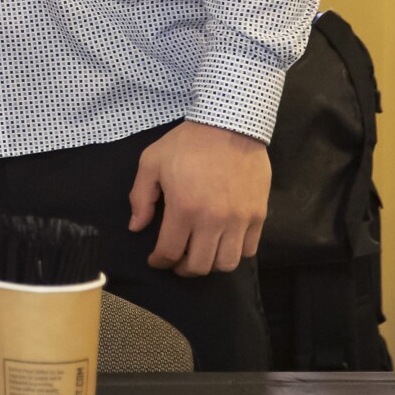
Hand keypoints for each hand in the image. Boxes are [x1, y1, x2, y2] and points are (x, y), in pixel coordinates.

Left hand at [129, 120, 270, 275]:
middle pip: (199, 266)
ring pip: (226, 264)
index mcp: (184, 208)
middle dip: (183, 268)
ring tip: (200, 254)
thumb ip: (140, 197)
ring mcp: (240, 220)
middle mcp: (213, 220)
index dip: (159, 262)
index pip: (170, 252)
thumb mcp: (151, 162)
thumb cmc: (187, 143)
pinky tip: (223, 243)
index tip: (155, 260)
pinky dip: (235, 253)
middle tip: (176, 261)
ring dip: (210, 265)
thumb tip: (136, 227)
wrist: (230, 125)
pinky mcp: (259, 215)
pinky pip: (249, 250)